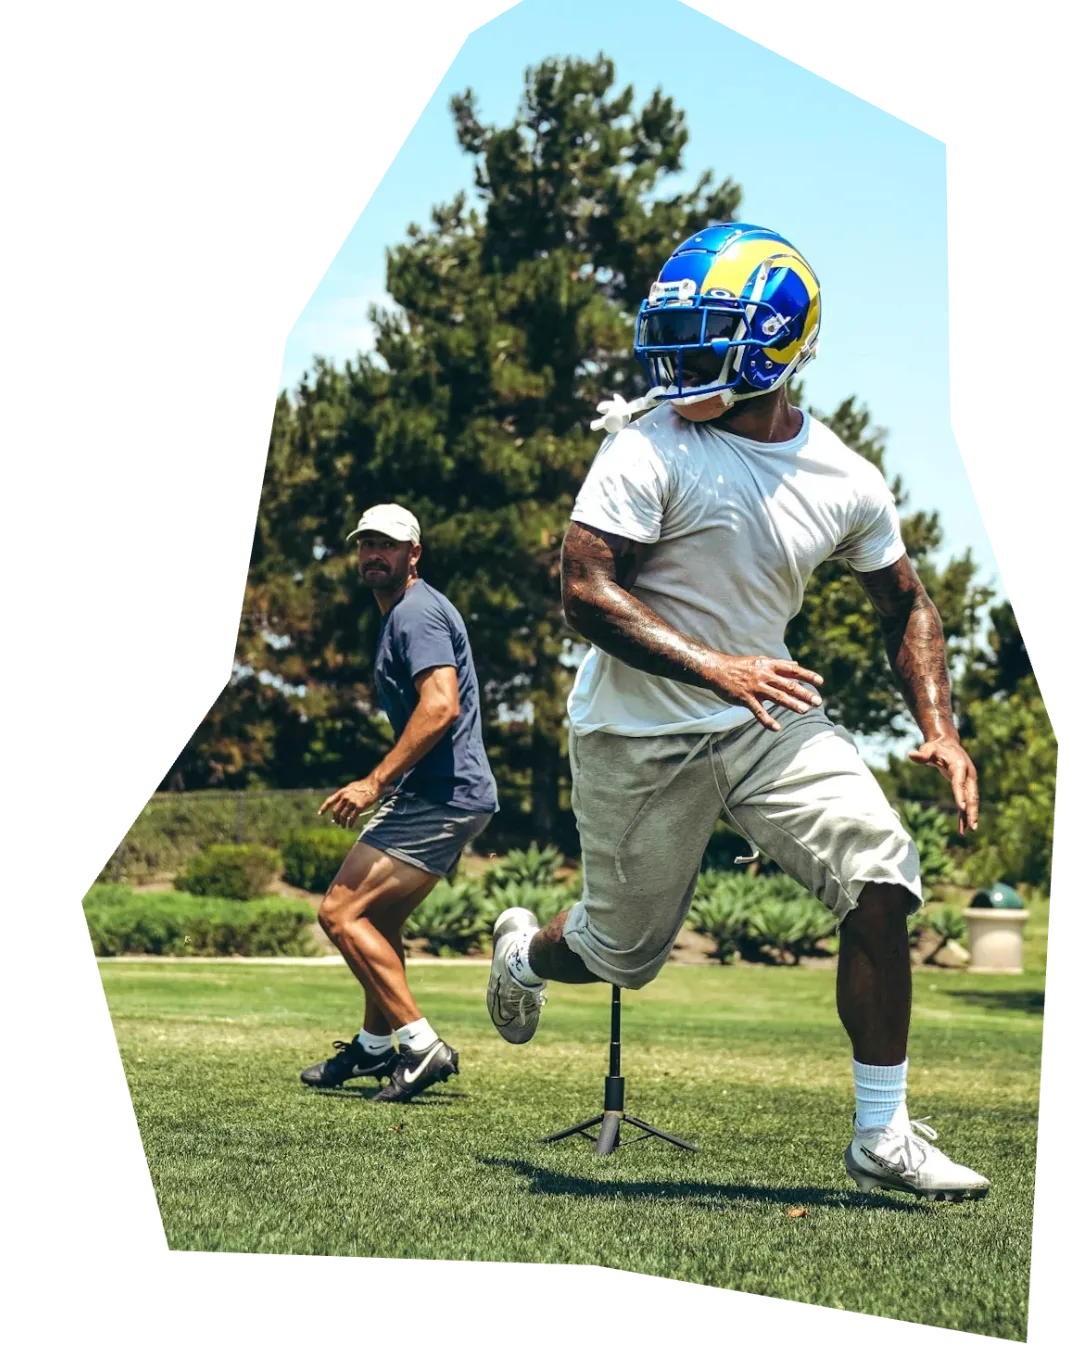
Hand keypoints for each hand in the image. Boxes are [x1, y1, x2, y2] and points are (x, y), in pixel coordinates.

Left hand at [318, 777, 382, 829]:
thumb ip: (345, 795)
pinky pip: (352, 817)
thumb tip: (341, 803)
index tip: (320, 814)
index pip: (330, 801)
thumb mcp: (350, 787)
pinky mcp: (360, 806)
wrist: (374, 783)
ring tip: (344, 826)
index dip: (324, 808)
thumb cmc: (364, 785)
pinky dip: (350, 823)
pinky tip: (350, 826)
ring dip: (343, 823)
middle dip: (336, 819)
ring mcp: (352, 802)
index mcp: (342, 792)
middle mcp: (345, 797)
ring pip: (343, 816)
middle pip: (336, 811)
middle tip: (338, 823)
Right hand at [707, 655, 823, 731]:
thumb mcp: (760, 660)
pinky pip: (758, 711)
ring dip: (791, 704)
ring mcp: (755, 687)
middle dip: (804, 693)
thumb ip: (778, 664)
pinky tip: (776, 728)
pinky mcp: (745, 698)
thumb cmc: (740, 666)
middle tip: (818, 701)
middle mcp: (764, 675)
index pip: (792, 670)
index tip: (820, 682)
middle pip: (788, 685)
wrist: (717, 670)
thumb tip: (796, 665)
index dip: (807, 675)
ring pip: (777, 697)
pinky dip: (767, 720)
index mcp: (769, 665)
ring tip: (804, 710)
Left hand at [908, 736, 978, 835]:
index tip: (960, 807)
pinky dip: (965, 814)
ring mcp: (969, 781)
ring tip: (969, 831)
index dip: (960, 794)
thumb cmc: (936, 747)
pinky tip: (962, 828)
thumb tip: (910, 755)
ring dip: (970, 816)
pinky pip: (966, 802)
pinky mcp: (966, 786)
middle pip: (971, 795)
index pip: (959, 782)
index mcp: (959, 765)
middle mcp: (968, 774)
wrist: (947, 743)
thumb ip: (922, 755)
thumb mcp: (928, 750)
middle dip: (972, 811)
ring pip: (971, 801)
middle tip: (972, 826)